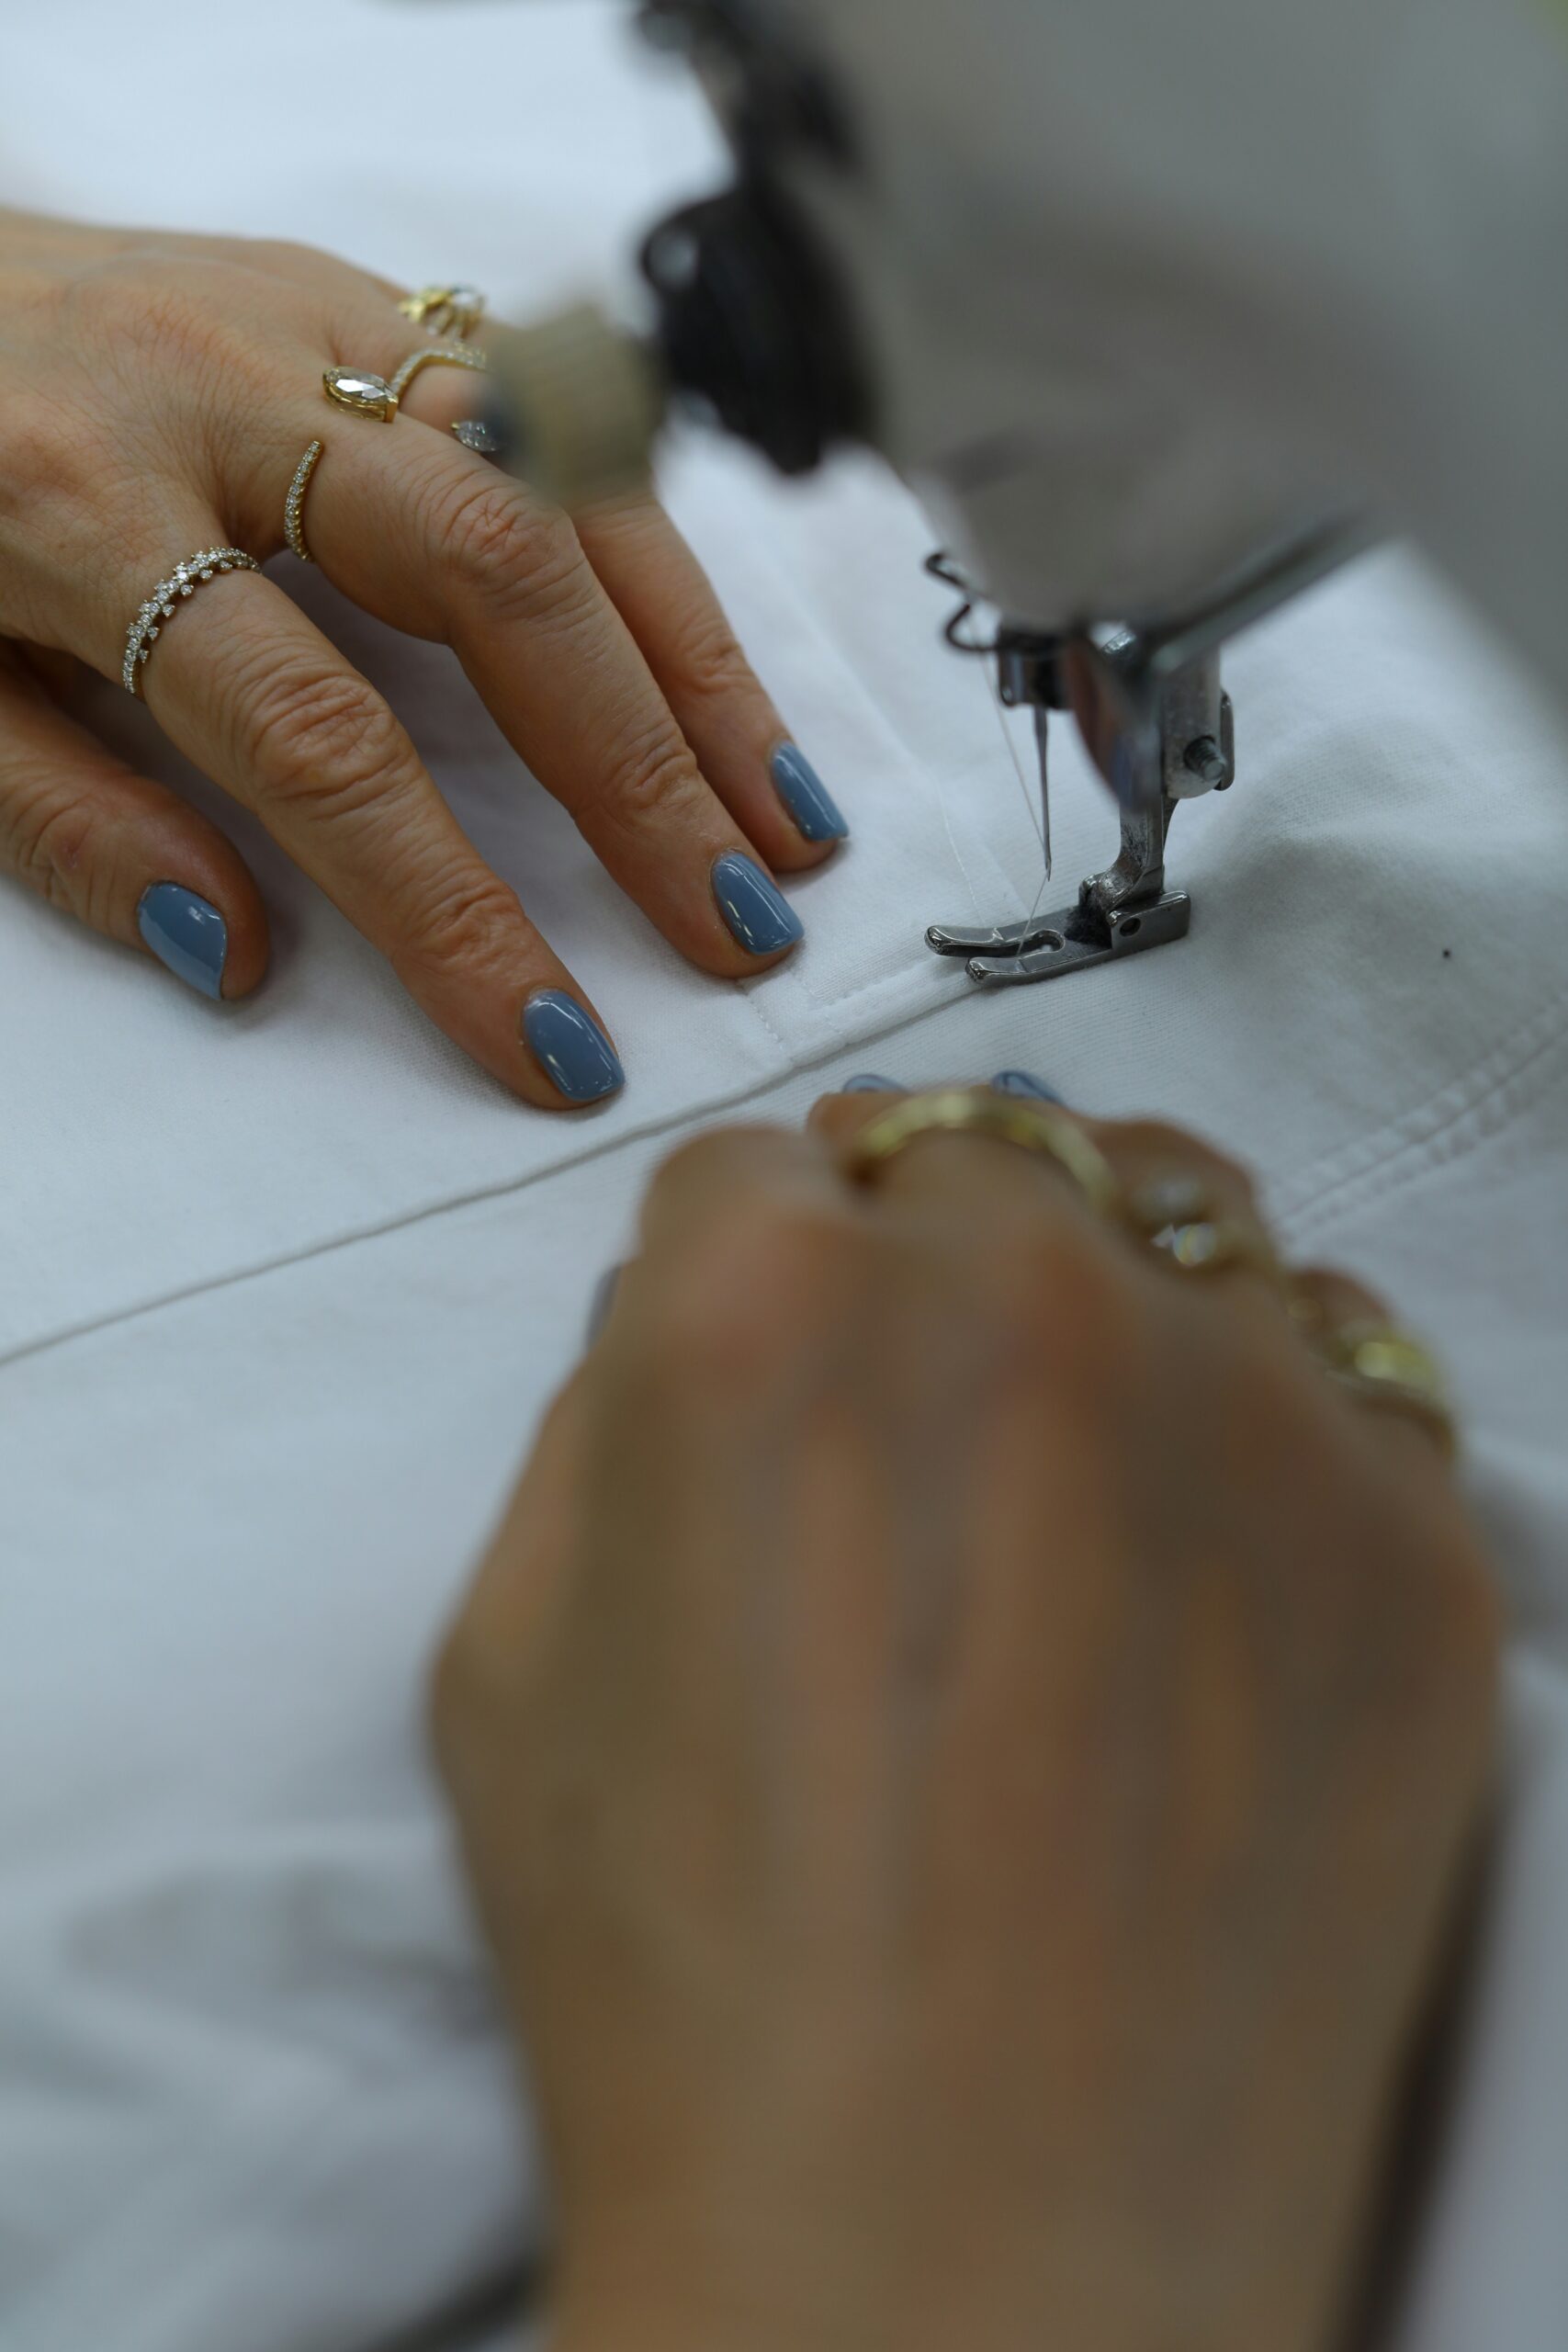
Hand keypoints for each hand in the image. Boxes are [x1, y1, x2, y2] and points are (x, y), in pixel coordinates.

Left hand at [0, 212, 845, 1104]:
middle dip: (636, 771)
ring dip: (694, 664)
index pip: (315, 740)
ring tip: (783, 823)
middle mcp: (222, 382)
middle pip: (493, 576)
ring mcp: (310, 317)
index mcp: (77, 498)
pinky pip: (554, 417)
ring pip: (560, 474)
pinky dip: (656, 562)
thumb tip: (243, 957)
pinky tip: (721, 680)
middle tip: (731, 926)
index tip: (549, 1042)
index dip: (451, 905)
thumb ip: (63, 822)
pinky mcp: (362, 296)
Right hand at [432, 1084, 1497, 2351]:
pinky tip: (1212, 1565)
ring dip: (1117, 1280)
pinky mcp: (1416, 1543)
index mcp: (770, 1307)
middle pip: (981, 1155)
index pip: (763, 1167)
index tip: (773, 1365)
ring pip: (1188, 1214)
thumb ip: (609, 1413)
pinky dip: (1270, 1420)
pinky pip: (1353, 1374)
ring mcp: (1252, 1412)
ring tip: (1086, 1447)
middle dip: (928, 1257)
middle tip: (923, 1422)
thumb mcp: (510, 1656)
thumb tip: (713, 1317)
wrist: (952, 2266)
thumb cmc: (689, 1983)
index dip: (747, 1273)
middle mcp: (1026, 1301)